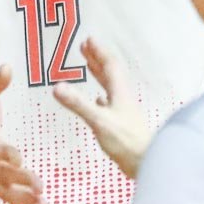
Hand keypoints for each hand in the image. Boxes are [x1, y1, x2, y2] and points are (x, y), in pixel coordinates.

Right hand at [54, 38, 151, 178]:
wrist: (146, 163)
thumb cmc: (126, 142)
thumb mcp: (99, 121)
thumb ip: (78, 104)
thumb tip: (57, 86)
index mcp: (120, 93)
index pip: (110, 66)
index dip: (99, 52)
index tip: (88, 40)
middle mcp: (123, 98)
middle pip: (110, 73)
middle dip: (97, 59)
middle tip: (85, 47)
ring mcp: (123, 111)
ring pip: (111, 87)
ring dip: (99, 74)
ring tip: (89, 66)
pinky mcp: (122, 124)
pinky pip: (110, 104)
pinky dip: (102, 97)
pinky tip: (99, 100)